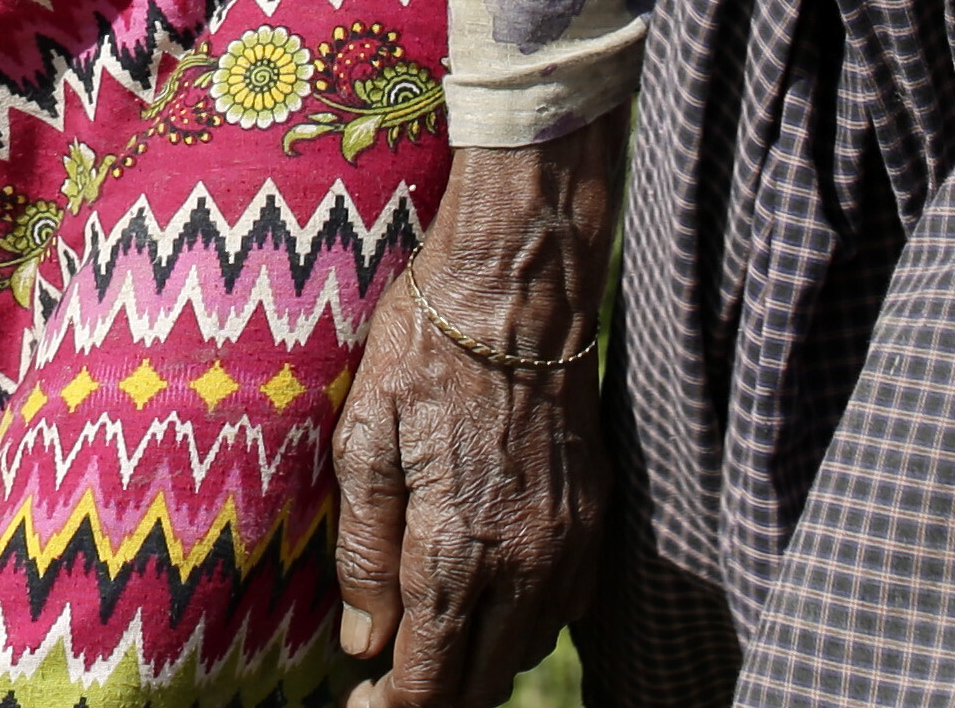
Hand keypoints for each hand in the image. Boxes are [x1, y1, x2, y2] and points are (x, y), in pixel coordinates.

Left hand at [334, 128, 609, 707]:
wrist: (521, 287)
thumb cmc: (426, 349)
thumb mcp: (364, 437)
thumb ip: (364, 550)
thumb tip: (363, 641)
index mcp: (459, 547)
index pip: (432, 678)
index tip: (360, 704)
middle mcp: (526, 562)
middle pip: (484, 683)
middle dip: (435, 698)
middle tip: (386, 688)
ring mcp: (569, 544)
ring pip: (525, 651)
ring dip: (479, 664)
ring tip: (430, 642)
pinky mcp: (594, 520)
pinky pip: (562, 609)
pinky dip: (520, 624)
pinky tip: (486, 598)